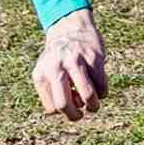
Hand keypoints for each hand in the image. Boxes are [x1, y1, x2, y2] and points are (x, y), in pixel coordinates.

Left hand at [33, 7, 107, 121]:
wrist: (70, 28)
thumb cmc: (58, 59)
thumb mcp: (47, 74)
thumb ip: (53, 93)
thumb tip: (73, 111)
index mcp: (41, 75)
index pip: (51, 108)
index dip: (62, 112)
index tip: (68, 105)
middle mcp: (55, 68)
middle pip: (63, 104)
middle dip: (74, 116)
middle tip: (81, 114)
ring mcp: (75, 62)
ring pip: (87, 96)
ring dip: (93, 106)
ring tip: (94, 105)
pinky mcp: (94, 57)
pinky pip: (102, 85)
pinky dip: (103, 92)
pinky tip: (99, 88)